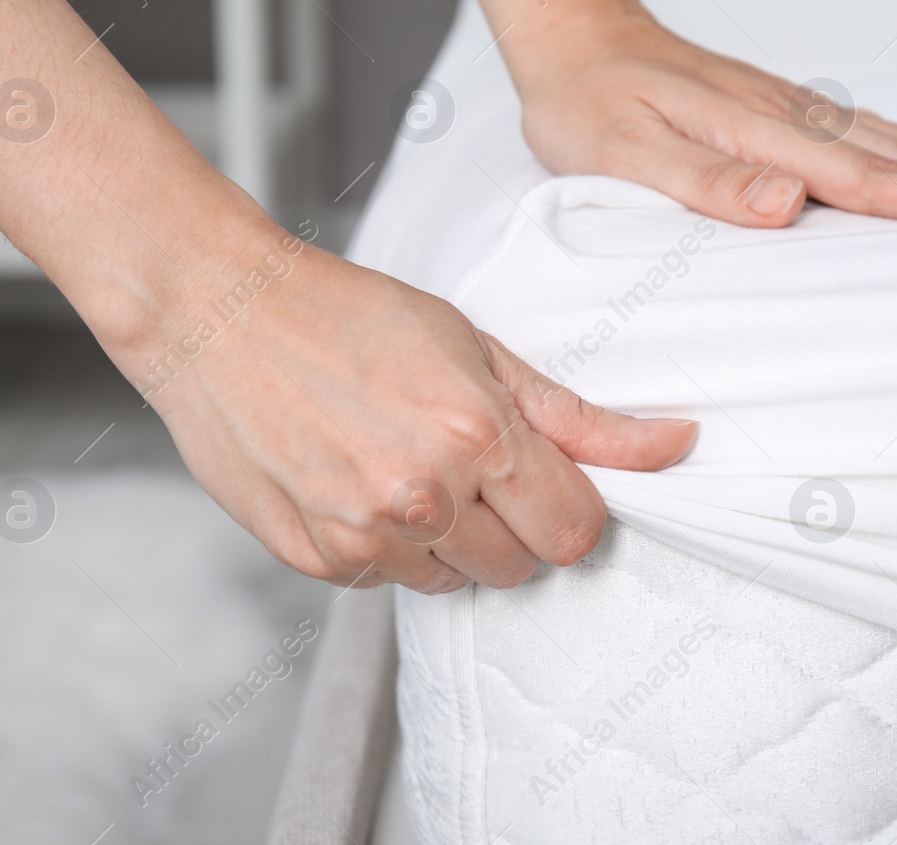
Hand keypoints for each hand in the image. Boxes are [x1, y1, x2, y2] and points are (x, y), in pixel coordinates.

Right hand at [101, 230, 696, 592]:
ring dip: (451, 540)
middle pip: (522, 565)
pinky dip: (389, 547)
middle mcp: (423, 494)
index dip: (569, 506)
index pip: (576, 530)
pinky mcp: (316, 559)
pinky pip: (389, 582)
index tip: (546, 479)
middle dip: (513, 523)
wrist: (221, 313)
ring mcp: (364, 534)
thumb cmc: (350, 315)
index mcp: (476, 432)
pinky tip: (361, 483)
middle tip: (468, 462)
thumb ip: (578, 416)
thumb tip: (675, 444)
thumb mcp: (479, 348)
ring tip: (408, 464)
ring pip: (456, 581)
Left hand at [510, 0, 896, 230]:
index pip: (872, 182)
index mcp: (763, 135)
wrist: (578, 34)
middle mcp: (798, 119)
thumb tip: (788, 203)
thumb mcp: (623, 151)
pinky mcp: (798, 113)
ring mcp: (804, 113)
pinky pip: (887, 136)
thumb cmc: (590, 100)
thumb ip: (705, 181)